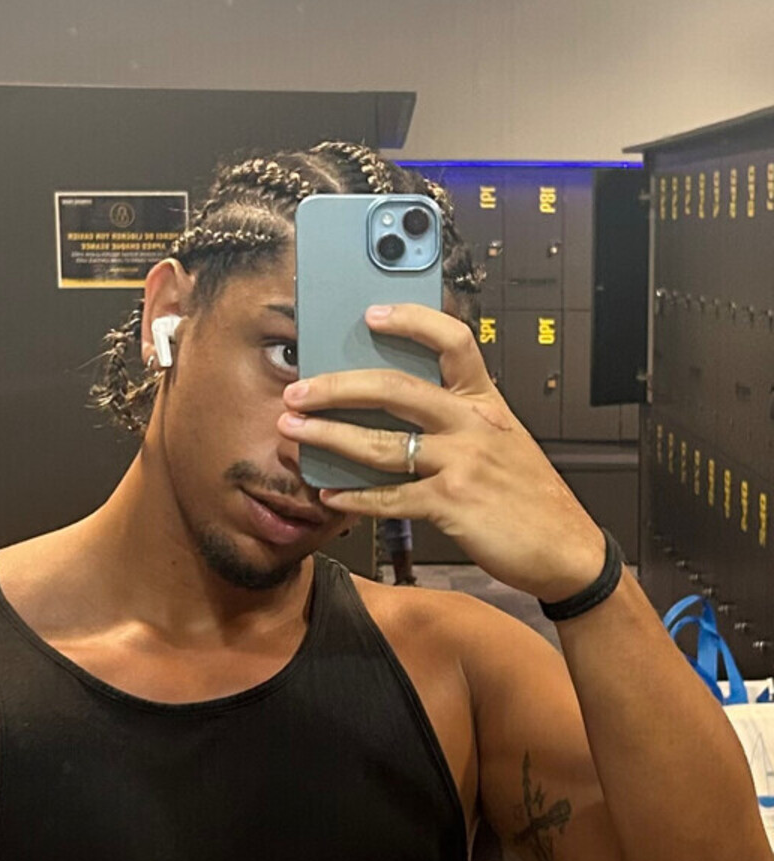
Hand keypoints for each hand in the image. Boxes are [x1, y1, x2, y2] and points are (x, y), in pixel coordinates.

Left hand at [276, 303, 606, 602]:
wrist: (566, 547)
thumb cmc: (529, 496)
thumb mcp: (504, 440)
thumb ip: (459, 420)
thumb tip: (393, 411)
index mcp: (486, 401)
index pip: (452, 340)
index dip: (411, 321)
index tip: (372, 314)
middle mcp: (473, 424)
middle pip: (395, 388)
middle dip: (337, 388)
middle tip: (298, 391)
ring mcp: (462, 463)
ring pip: (382, 444)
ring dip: (330, 437)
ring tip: (295, 432)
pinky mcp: (452, 505)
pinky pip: (390, 498)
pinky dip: (355, 499)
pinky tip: (330, 496)